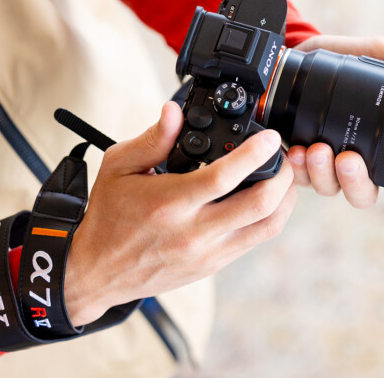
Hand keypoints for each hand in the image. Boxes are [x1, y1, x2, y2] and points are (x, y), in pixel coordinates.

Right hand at [63, 101, 295, 325]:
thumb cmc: (108, 215)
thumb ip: (152, 139)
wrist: (98, 272)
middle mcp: (194, 232)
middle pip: (260, 205)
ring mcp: (207, 252)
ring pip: (267, 226)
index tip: (270, 136)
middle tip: (283, 155)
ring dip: (285, 199)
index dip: (254, 154)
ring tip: (284, 176)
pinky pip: (255, 240)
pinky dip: (270, 217)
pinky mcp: (213, 265)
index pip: (224, 177)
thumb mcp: (119, 167)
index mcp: (170, 203)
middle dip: (283, 175)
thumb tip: (174, 110)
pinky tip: (268, 199)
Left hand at [288, 35, 383, 215]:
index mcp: (382, 145)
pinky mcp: (297, 162)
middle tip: (348, 160)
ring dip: (324, 173)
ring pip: (330, 189)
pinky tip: (297, 150)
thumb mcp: (379, 53)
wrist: (293, 52)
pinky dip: (298, 168)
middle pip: (364, 195)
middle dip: (356, 182)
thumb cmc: (341, 57)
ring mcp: (325, 165)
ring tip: (317, 149)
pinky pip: (299, 179)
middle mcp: (356, 161)